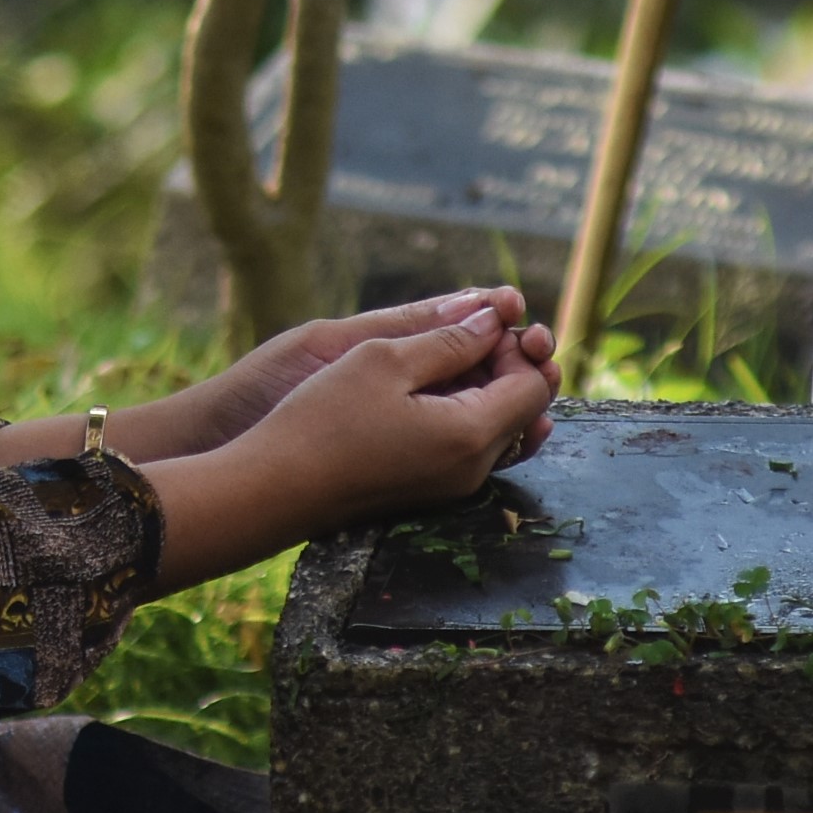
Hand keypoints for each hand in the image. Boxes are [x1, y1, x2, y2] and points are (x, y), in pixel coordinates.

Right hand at [260, 313, 558, 532]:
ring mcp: (453, 485)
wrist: (277, 487)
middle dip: (505, 366)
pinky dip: (464, 413)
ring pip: (500, 428)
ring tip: (439, 359)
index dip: (514, 347)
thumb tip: (493, 322)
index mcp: (470, 434)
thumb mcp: (384, 359)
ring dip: (484, 388)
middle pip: (524, 410)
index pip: (535, 385)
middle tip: (462, 336)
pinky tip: (424, 392)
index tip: (474, 326)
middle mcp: (474, 468)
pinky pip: (471, 447)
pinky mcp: (430, 490)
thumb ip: (449, 340)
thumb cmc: (324, 418)